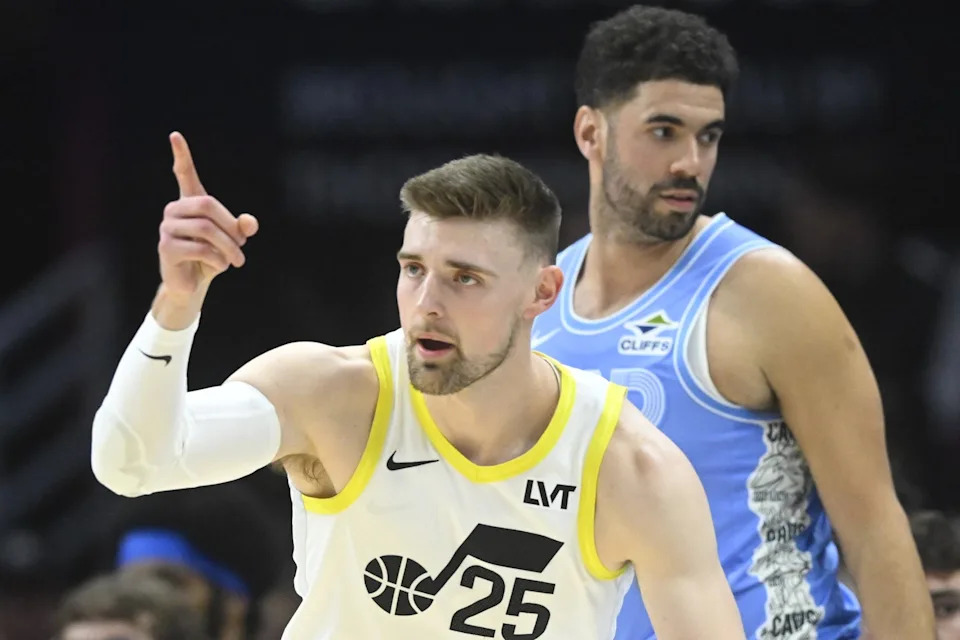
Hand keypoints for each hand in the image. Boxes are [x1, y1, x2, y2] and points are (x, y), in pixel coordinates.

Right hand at [157, 132, 258, 300]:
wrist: (193, 284)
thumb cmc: (212, 257)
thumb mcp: (232, 241)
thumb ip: (242, 228)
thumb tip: (250, 224)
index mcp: (190, 203)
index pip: (184, 174)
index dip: (181, 156)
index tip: (175, 135)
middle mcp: (174, 210)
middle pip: (208, 206)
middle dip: (231, 228)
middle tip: (243, 248)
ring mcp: (167, 228)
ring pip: (206, 229)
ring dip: (228, 247)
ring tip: (237, 261)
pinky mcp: (166, 248)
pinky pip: (200, 249)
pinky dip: (218, 259)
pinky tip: (220, 266)